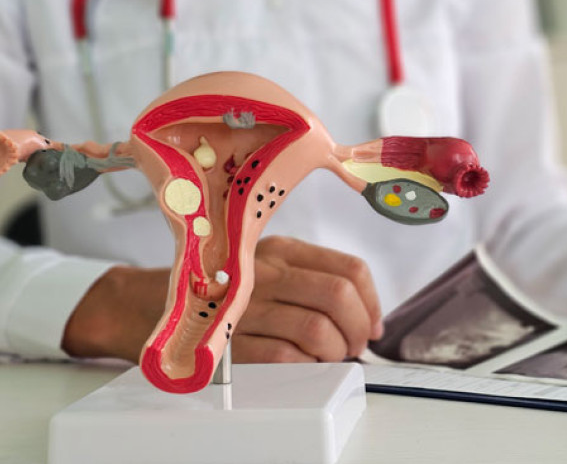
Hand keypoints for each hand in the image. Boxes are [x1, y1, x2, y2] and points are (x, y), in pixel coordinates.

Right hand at [62, 237, 382, 361]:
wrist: (143, 303)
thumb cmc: (218, 290)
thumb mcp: (264, 268)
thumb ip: (311, 280)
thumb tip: (366, 316)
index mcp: (282, 250)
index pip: (349, 268)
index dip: (372, 302)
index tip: (372, 325)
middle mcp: (266, 271)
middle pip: (337, 295)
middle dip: (358, 328)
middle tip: (354, 346)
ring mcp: (245, 304)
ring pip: (315, 327)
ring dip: (334, 351)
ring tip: (328, 358)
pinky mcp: (227, 339)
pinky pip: (283, 356)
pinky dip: (304, 367)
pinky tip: (301, 367)